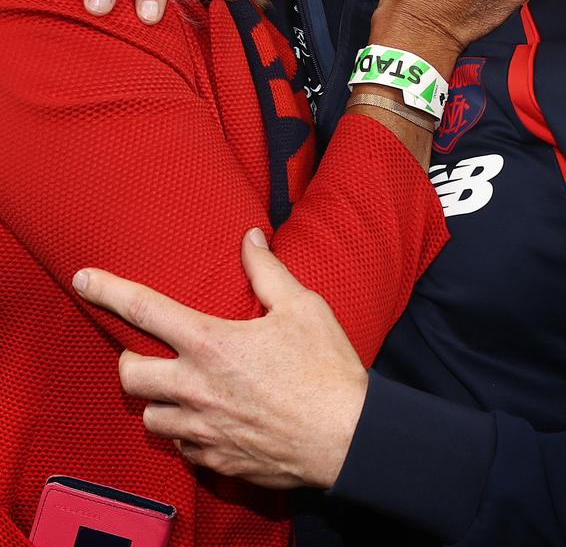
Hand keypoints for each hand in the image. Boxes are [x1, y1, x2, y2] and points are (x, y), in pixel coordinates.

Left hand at [72, 229, 367, 489]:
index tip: (83, 279)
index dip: (108, 290)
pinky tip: (207, 422)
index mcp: (211, 342)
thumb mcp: (302, 307)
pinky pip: (182, 448)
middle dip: (131, 360)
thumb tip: (251, 238)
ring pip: (150, 418)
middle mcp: (196, 387)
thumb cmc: (326, 369)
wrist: (348, 439)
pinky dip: (186, 434)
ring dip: (158, 402)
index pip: (144, 308)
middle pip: (130, 374)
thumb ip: (267, 271)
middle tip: (149, 353)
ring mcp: (203, 429)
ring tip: (180, 391)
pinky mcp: (217, 461)